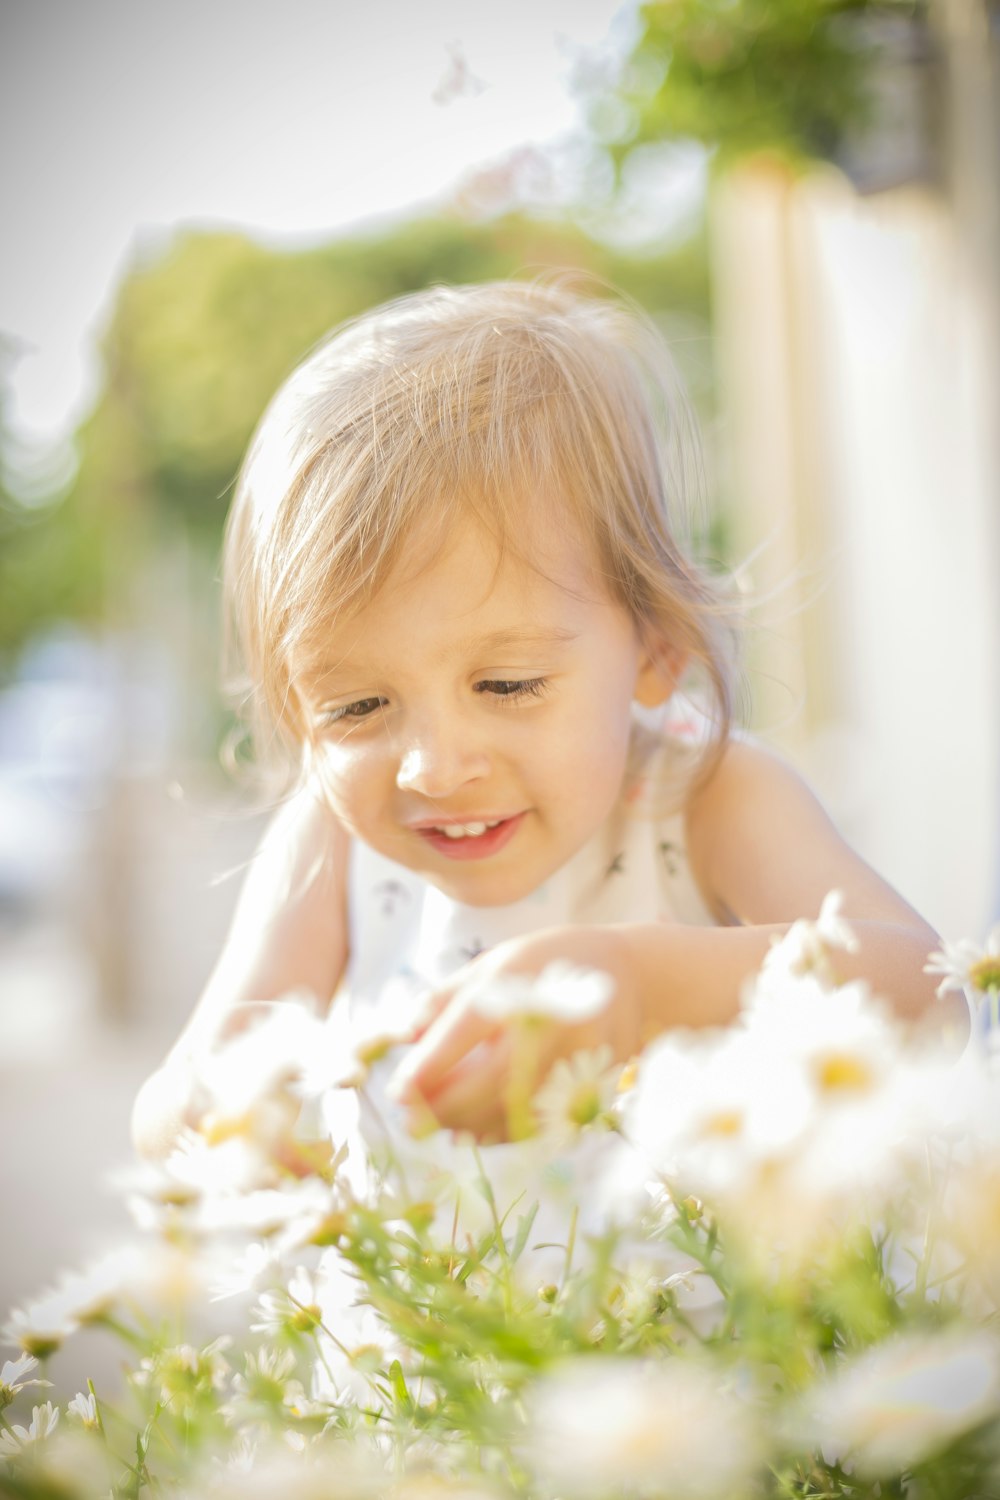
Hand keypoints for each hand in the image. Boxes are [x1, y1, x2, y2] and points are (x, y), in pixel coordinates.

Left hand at [385, 925, 641, 1140]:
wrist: (633, 974)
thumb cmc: (547, 964)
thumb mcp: (495, 963)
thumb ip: (447, 998)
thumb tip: (406, 1037)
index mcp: (521, 978)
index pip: (470, 1025)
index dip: (432, 1063)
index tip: (398, 1092)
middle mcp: (554, 1016)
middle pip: (494, 1077)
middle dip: (446, 1107)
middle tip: (409, 1123)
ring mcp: (581, 1051)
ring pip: (518, 1106)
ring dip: (470, 1125)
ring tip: (437, 1129)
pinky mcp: (598, 1080)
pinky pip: (544, 1120)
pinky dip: (504, 1133)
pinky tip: (474, 1134)